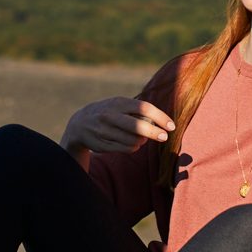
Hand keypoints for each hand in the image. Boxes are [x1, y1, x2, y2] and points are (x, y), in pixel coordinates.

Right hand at [61, 97, 175, 154]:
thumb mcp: (119, 105)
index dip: (160, 117)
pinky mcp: (102, 144)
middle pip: (138, 126)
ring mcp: (105, 131)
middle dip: (154, 133)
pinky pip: (126, 148)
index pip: (144, 108)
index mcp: (117, 102)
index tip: (171, 126)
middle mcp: (110, 115)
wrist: (79, 124)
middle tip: (164, 137)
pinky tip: (134, 144)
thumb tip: (160, 122)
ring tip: (143, 138)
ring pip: (133, 140)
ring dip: (143, 141)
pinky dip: (134, 147)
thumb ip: (137, 111)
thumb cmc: (108, 112)